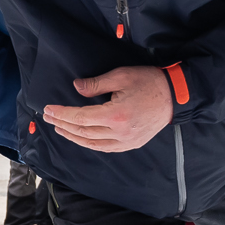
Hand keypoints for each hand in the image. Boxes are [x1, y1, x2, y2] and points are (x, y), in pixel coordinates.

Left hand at [41, 66, 172, 152]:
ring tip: (59, 128)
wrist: (176, 96)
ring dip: (73, 136)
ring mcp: (126, 141)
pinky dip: (89, 143)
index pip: (80, 118)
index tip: (48, 109)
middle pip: (83, 133)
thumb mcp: (121, 76)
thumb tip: (76, 88)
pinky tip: (81, 137)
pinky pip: (105, 148)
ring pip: (92, 144)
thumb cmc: (149, 82)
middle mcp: (119, 133)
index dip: (62, 114)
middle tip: (48, 117)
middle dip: (62, 124)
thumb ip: (96, 84)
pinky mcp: (132, 144)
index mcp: (115, 115)